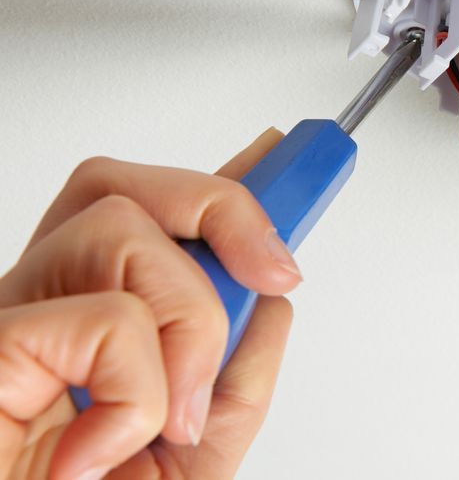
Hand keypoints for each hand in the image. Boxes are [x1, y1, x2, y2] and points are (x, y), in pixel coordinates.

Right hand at [0, 129, 297, 479]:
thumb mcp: (195, 455)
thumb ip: (238, 378)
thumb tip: (274, 307)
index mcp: (89, 327)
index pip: (149, 219)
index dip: (212, 180)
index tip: (282, 159)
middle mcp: (45, 308)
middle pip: (119, 187)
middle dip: (221, 205)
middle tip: (273, 268)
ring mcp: (13, 322)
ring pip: (117, 225)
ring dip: (190, 318)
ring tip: (179, 407)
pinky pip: (102, 319)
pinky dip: (144, 384)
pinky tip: (120, 438)